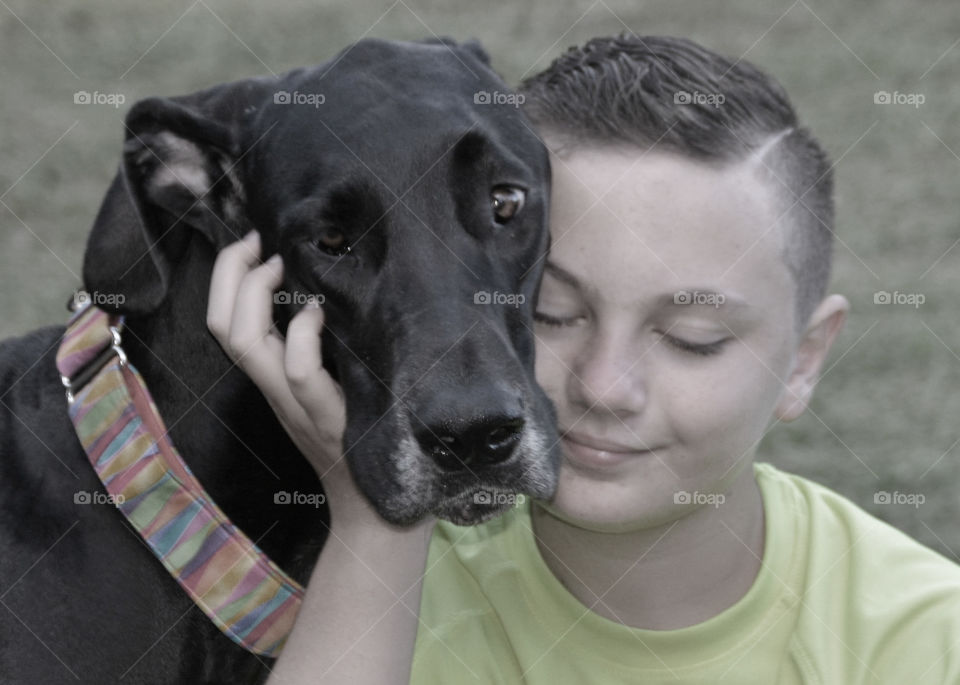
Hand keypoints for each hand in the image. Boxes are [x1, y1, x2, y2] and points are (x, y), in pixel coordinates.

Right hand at [206, 230, 375, 523]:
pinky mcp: (328, 418)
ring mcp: (296, 404)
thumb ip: (315, 348)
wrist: (373, 503)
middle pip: (222, 328)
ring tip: (282, 266)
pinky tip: (320, 311)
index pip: (221, 324)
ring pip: (247, 346)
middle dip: (231, 273)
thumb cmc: (356, 435)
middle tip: (259, 240)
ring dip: (258, 294)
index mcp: (270, 379)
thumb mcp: (326, 387)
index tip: (252, 242)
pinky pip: (300, 372)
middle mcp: (274, 390)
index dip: (225, 277)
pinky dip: (304, 334)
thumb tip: (320, 287)